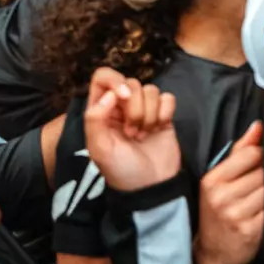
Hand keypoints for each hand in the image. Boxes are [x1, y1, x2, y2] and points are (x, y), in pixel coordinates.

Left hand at [84, 68, 180, 192]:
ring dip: (149, 114)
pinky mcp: (163, 114)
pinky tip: (160, 128)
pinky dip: (165, 112)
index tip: (124, 98)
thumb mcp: (100, 149)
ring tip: (144, 135)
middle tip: (132, 133)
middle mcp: (122, 107)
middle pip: (131, 83)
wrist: (151, 186)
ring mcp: (144, 110)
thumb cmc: (121, 170)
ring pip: (151, 89)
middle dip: (135, 108)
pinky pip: (168, 97)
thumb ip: (95, 119)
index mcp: (101, 111)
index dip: (115, 81)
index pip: (103, 77)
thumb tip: (111, 94)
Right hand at [195, 120, 263, 263]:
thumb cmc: (216, 213)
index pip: (250, 154)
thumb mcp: (218, 181)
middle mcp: (222, 197)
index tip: (262, 161)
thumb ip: (239, 152)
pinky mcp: (251, 230)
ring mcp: (237, 214)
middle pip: (263, 171)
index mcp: (212, 180)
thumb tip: (257, 126)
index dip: (261, 155)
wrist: (211, 255)